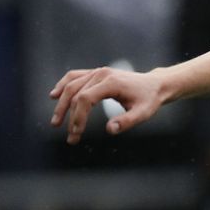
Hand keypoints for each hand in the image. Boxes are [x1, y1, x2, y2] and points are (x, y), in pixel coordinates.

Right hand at [49, 66, 166, 143]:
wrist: (155, 85)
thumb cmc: (150, 100)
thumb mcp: (143, 113)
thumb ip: (127, 122)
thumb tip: (109, 131)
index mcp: (111, 82)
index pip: (85, 99)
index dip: (78, 117)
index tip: (76, 134)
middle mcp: (101, 74)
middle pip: (74, 93)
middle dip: (69, 116)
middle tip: (69, 137)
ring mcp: (97, 72)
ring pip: (71, 85)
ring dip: (61, 103)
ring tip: (56, 122)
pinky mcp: (95, 73)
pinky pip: (74, 77)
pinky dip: (62, 86)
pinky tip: (54, 96)